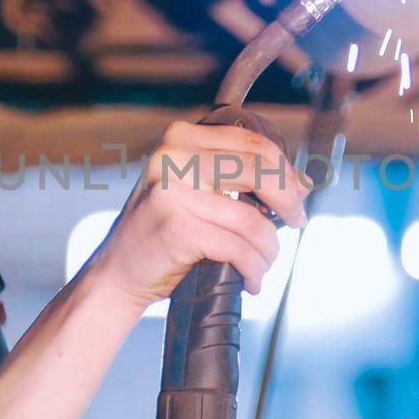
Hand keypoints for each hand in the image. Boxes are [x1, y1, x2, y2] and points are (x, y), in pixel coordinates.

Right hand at [86, 121, 308, 308]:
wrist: (117, 272)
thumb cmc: (162, 232)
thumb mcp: (194, 189)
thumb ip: (237, 177)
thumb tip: (301, 181)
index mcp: (181, 138)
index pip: (252, 142)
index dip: (285, 169)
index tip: (298, 194)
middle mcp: (173, 157)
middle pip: (259, 170)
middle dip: (288, 201)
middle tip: (297, 222)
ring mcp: (172, 192)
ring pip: (252, 219)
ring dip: (268, 249)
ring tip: (264, 264)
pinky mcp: (177, 228)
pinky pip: (238, 248)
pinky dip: (253, 268)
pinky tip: (251, 280)